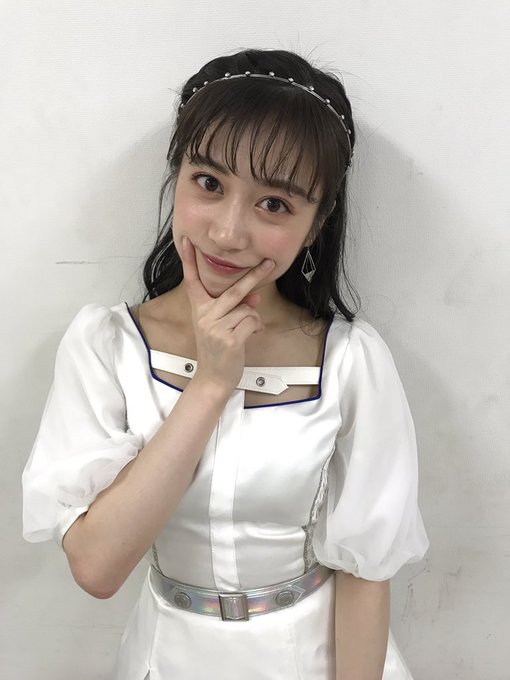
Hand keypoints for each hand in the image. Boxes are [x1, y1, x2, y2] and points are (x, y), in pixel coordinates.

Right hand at [181, 236, 274, 392]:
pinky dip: (256, 328)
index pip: (192, 280)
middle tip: (269, 263)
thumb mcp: (221, 325)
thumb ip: (234, 308)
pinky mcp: (230, 339)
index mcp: (199, 309)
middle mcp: (205, 315)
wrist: (213, 377)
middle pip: (234, 290)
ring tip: (246, 330)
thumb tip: (255, 298)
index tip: (187, 240)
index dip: (189, 260)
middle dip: (254, 276)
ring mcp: (216, 327)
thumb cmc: (218, 349)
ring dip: (253, 319)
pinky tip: (250, 336)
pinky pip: (252, 322)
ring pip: (247, 309)